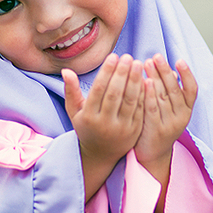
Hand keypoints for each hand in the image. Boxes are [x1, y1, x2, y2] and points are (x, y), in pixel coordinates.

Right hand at [62, 53, 144, 199]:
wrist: (100, 155)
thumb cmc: (86, 127)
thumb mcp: (74, 111)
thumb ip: (70, 90)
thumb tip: (66, 70)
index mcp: (89, 117)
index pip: (99, 90)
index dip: (107, 72)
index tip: (113, 56)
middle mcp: (105, 124)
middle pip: (115, 94)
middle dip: (122, 73)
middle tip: (128, 57)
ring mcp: (121, 129)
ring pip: (130, 101)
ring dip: (135, 81)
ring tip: (138, 63)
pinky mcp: (134, 131)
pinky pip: (140, 109)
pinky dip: (143, 94)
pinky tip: (145, 79)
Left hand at [135, 54, 197, 171]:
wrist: (152, 154)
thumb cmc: (157, 124)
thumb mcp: (167, 109)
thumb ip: (168, 91)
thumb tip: (167, 69)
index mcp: (186, 110)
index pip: (192, 90)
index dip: (187, 75)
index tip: (179, 60)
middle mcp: (181, 117)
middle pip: (174, 90)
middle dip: (165, 71)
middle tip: (155, 56)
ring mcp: (170, 125)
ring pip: (164, 97)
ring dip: (155, 78)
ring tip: (146, 63)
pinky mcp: (156, 131)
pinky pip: (153, 109)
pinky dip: (149, 95)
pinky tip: (143, 82)